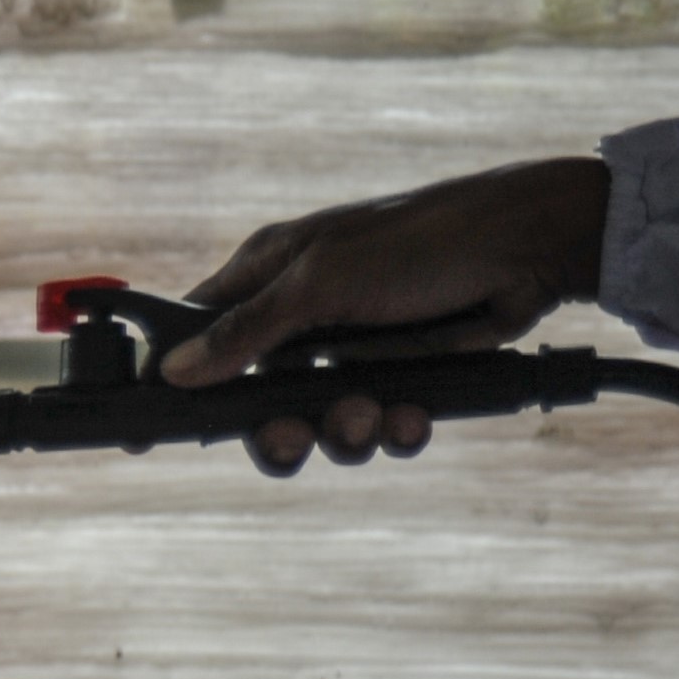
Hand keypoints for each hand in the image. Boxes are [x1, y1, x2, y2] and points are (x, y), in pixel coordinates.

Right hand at [158, 156, 610, 473]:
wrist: (531, 249)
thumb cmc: (424, 240)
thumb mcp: (323, 280)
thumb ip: (246, 331)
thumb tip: (173, 372)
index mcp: (265, 276)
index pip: (192, 333)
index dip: (171, 380)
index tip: (147, 430)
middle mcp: (297, 317)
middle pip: (250, 401)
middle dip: (274, 429)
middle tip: (292, 438)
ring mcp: (345, 349)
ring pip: (312, 423)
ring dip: (342, 433)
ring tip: (373, 415)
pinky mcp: (394, 374)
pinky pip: (372, 425)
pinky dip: (391, 430)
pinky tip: (411, 415)